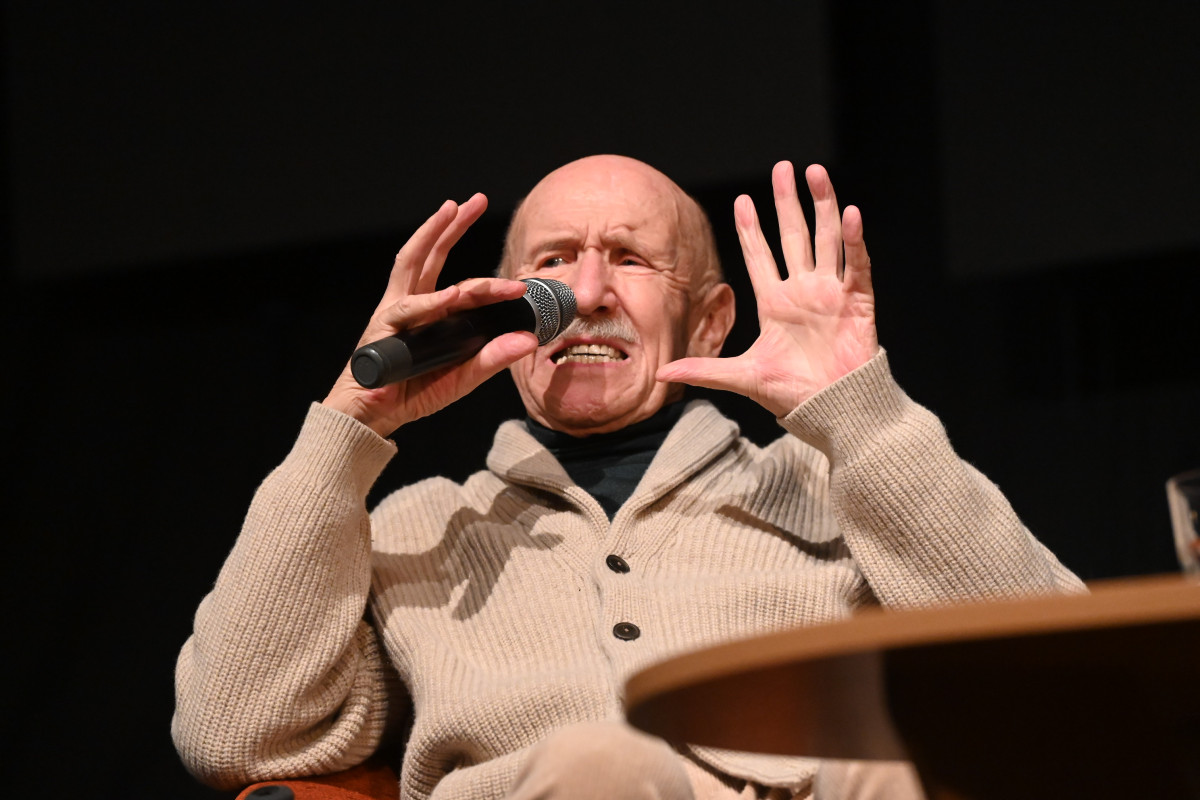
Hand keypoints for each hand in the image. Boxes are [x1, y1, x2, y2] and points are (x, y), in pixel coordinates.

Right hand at [323, 194, 538, 436]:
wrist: (373, 416)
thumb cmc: (413, 391)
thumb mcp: (462, 377)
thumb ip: (492, 358)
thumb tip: (528, 340)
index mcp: (428, 311)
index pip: (457, 279)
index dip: (488, 279)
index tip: (520, 282)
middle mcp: (410, 303)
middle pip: (429, 253)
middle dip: (450, 224)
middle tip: (474, 199)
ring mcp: (395, 313)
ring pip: (414, 263)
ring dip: (432, 233)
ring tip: (451, 210)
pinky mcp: (384, 331)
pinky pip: (408, 311)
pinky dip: (432, 302)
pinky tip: (453, 294)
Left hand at [658, 162, 878, 416]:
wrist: (833, 411)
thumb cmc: (792, 395)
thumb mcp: (742, 377)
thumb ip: (704, 370)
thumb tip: (661, 373)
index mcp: (775, 304)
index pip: (760, 256)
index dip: (751, 228)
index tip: (742, 199)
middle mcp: (803, 291)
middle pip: (795, 236)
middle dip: (788, 202)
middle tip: (783, 167)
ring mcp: (831, 294)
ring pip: (827, 240)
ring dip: (823, 206)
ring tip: (815, 173)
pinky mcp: (858, 303)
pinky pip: (856, 265)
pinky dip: (855, 241)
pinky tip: (851, 213)